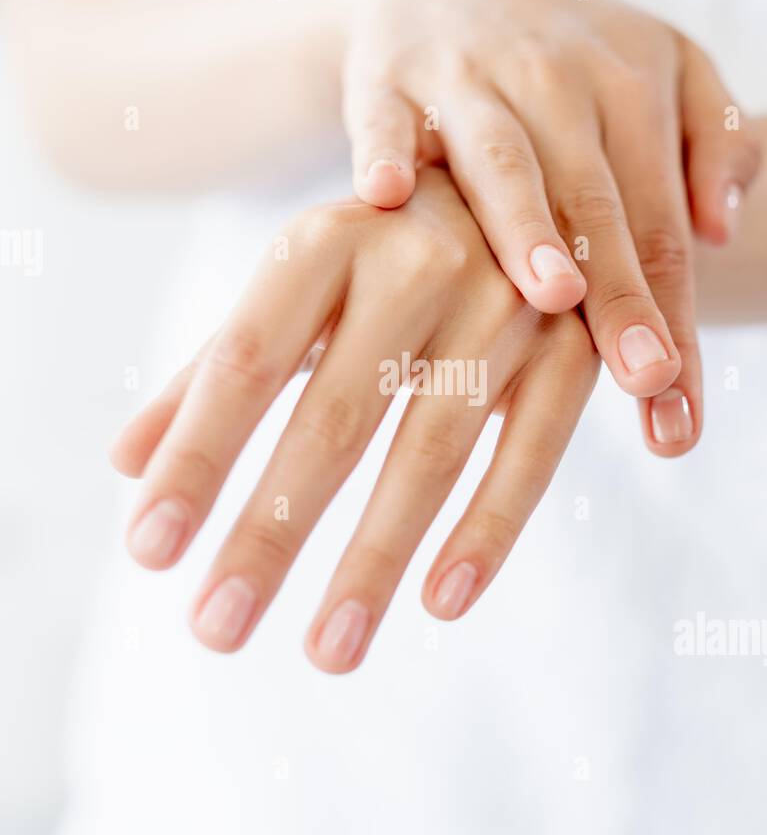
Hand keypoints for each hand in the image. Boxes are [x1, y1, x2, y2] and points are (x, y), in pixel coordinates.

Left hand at [110, 169, 599, 671]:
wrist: (529, 182)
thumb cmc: (378, 256)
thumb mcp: (294, 292)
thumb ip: (213, 370)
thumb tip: (126, 462)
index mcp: (325, 239)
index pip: (243, 362)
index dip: (196, 458)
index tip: (147, 554)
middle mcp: (415, 261)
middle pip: (332, 418)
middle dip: (271, 532)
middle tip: (216, 630)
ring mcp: (504, 304)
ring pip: (432, 450)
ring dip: (375, 559)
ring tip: (327, 652)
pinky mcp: (572, 351)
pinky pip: (531, 454)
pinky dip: (489, 532)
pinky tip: (439, 605)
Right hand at [344, 0, 760, 446]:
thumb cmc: (567, 53)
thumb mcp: (662, 66)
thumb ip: (713, 138)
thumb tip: (722, 232)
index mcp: (634, 89)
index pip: (663, 227)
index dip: (676, 318)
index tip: (680, 407)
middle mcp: (559, 80)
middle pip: (597, 206)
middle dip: (621, 298)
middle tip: (644, 378)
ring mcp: (470, 77)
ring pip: (504, 159)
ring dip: (526, 223)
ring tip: (553, 293)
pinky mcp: (387, 75)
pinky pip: (384, 116)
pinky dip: (383, 148)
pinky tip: (383, 194)